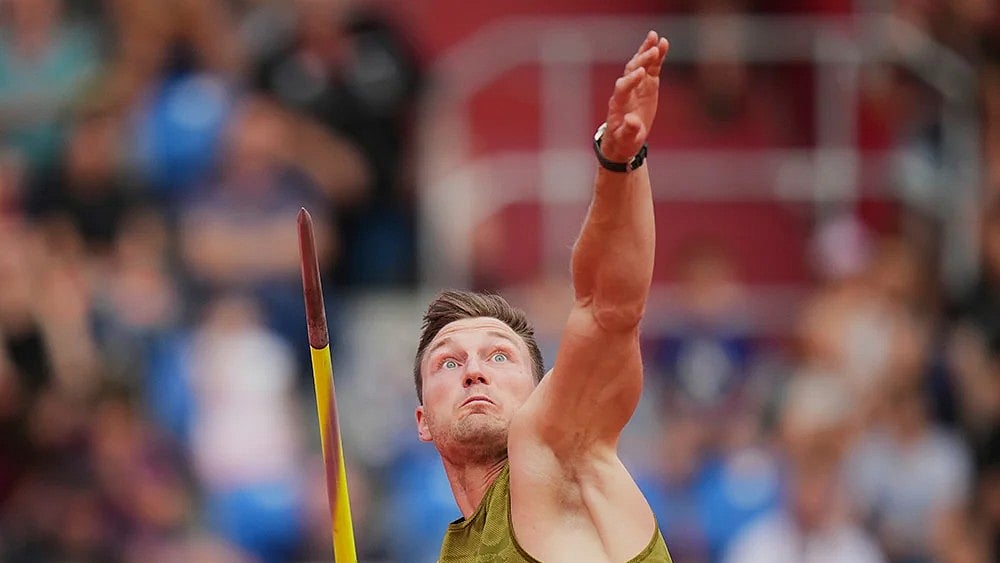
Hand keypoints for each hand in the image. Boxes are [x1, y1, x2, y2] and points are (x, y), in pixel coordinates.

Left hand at [600, 30, 668, 162]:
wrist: (623, 138)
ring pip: (640, 65)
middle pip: (630, 71)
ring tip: (655, 37)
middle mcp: (625, 91)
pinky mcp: (646, 85)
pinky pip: (651, 68)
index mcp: (618, 104)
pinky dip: (656, 56)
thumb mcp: (625, 139)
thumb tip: (632, 120)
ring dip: (646, 51)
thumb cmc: (623, 141)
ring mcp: (636, 86)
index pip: (622, 88)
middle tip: (652, 51)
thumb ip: (629, 130)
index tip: (640, 73)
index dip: (630, 80)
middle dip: (641, 61)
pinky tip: (663, 43)